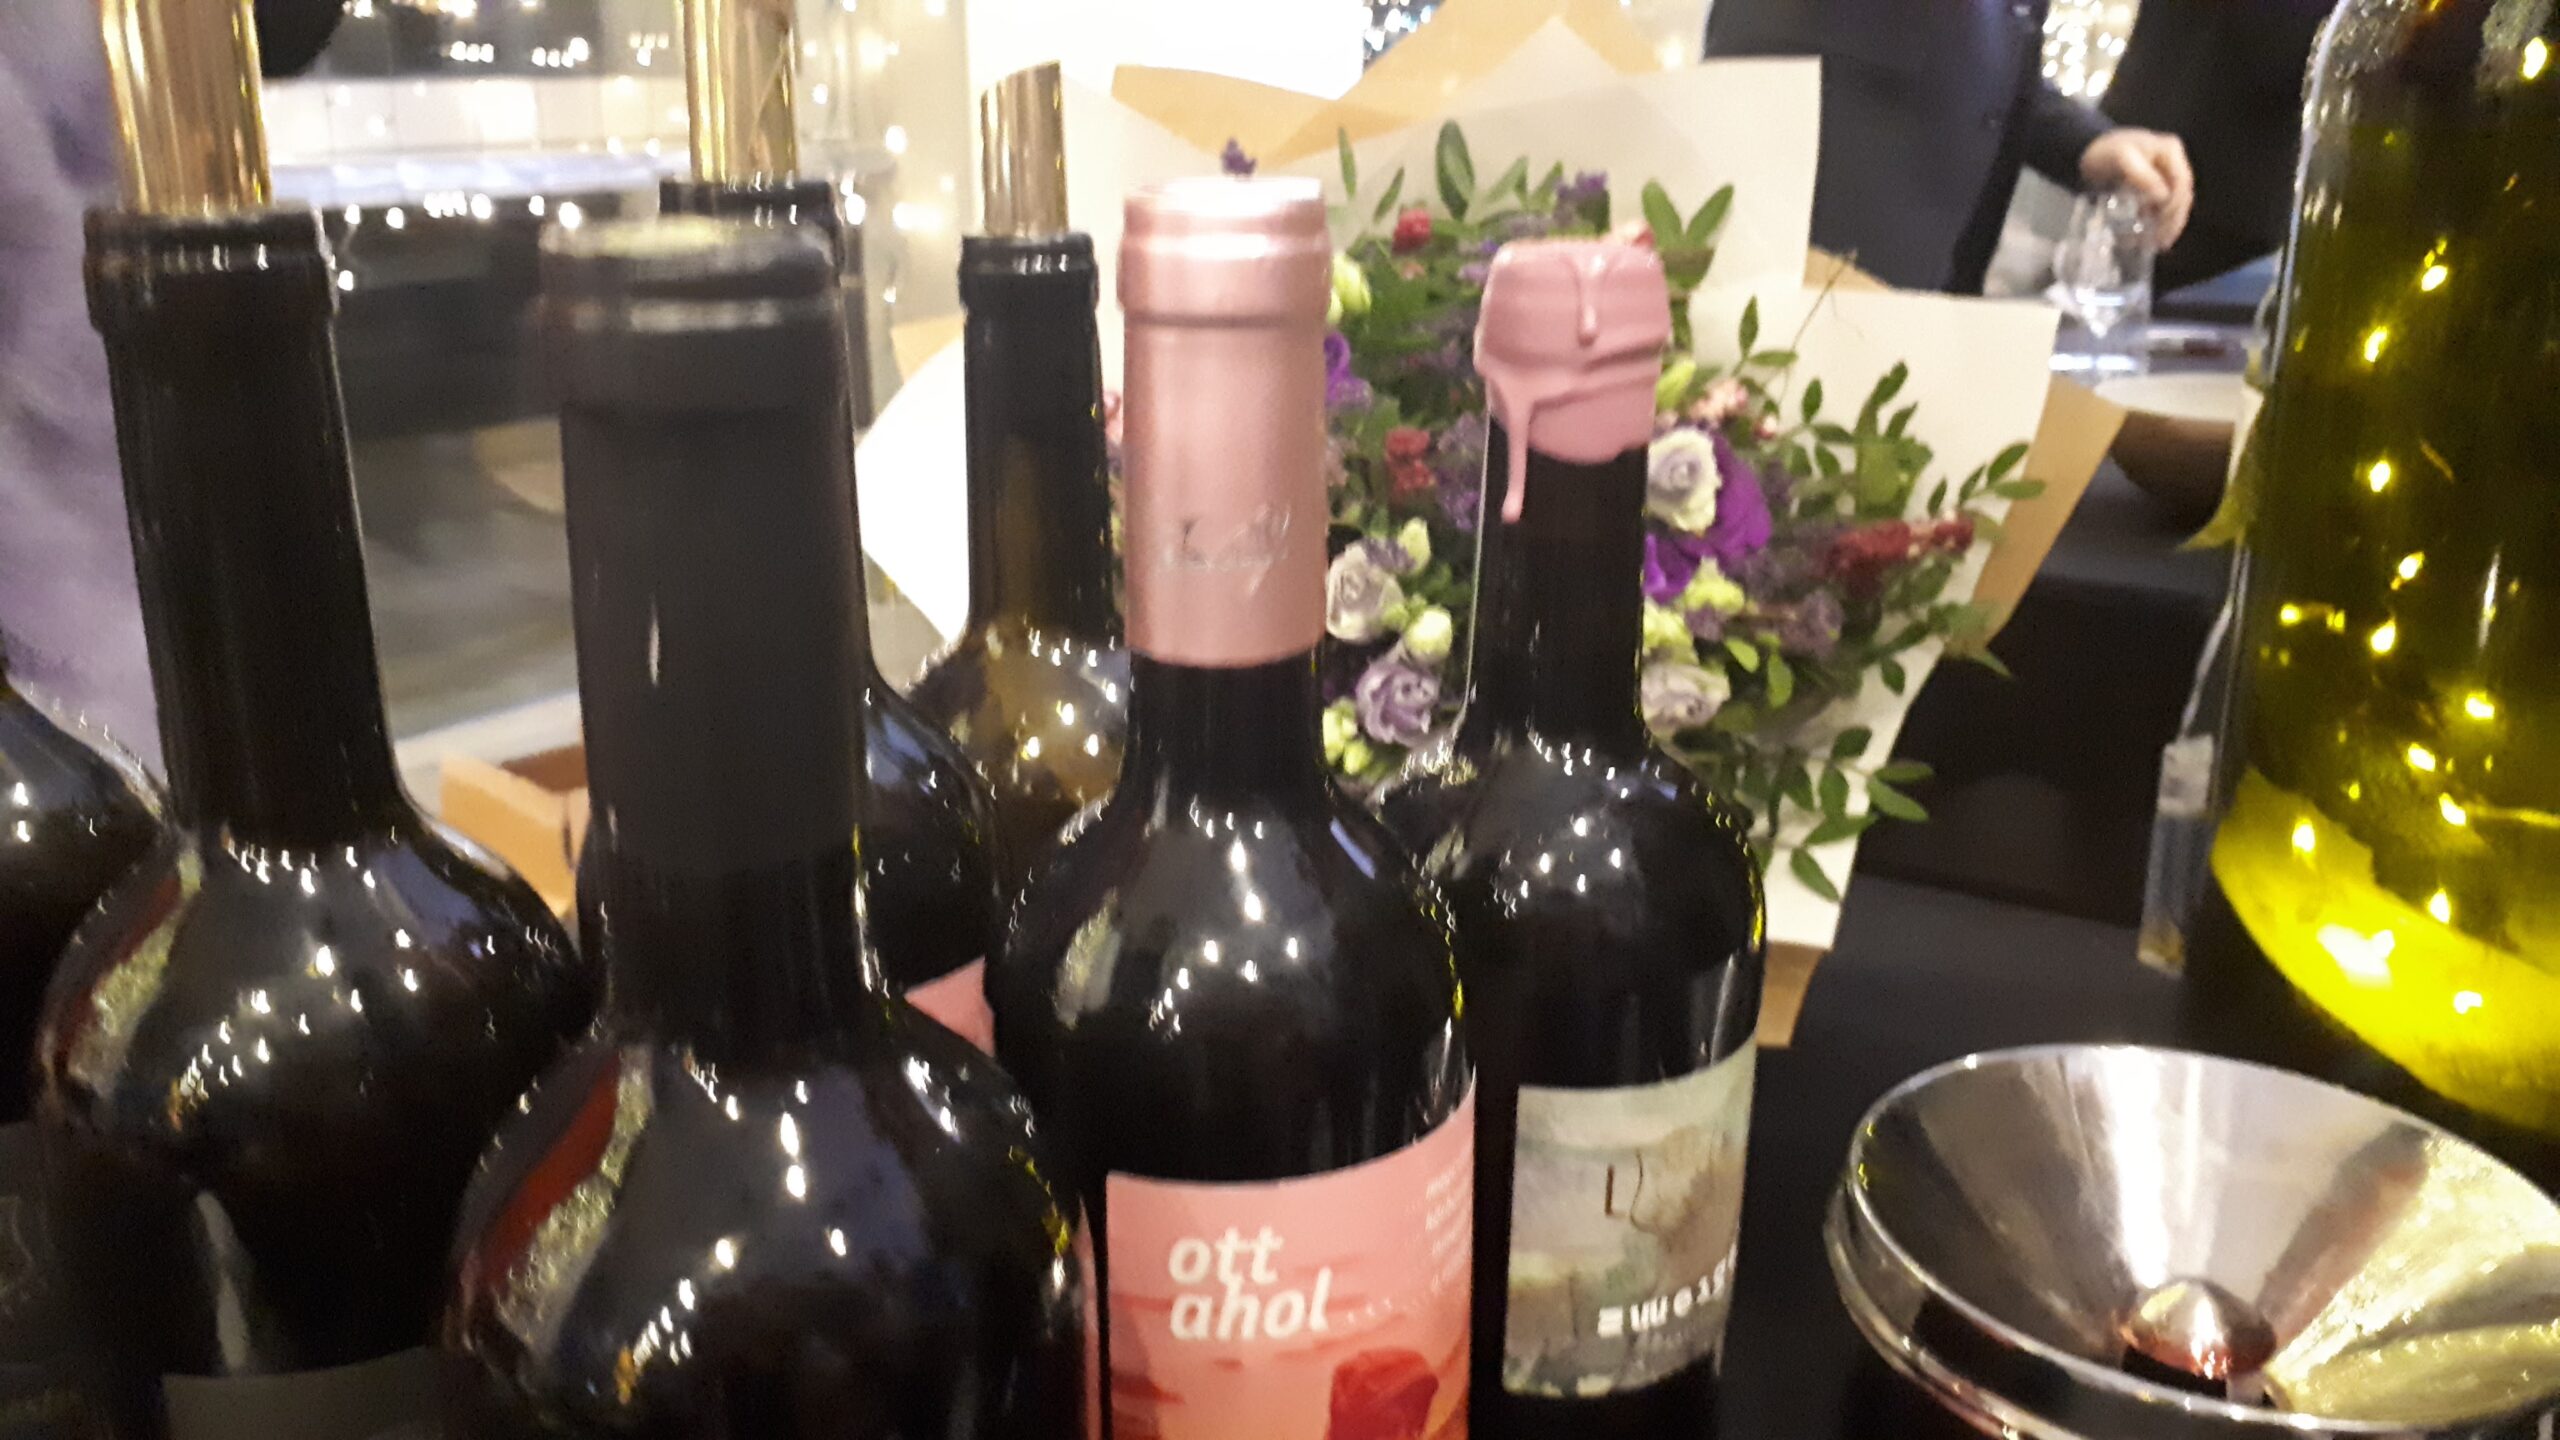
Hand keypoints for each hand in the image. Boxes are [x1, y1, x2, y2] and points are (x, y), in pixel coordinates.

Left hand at [2079, 128, 2194, 248]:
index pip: (2182, 183)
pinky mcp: (2154, 186)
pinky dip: (2156, 222)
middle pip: (2181, 196)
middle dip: (2172, 221)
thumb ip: (2142, 176)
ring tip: (2155, 245)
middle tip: (2160, 243)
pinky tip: (2148, 237)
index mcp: (2170, 151)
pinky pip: (2161, 207)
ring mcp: (2165, 174)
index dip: (2175, 207)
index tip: (2162, 226)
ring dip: (2166, 225)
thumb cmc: (2104, 152)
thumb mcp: (2122, 159)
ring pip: (2173, 204)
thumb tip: (2163, 197)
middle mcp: (2172, 162)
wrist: (2086, 152)